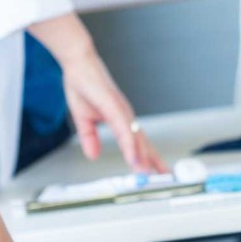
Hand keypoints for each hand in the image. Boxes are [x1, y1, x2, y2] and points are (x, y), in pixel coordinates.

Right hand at [59, 45, 165, 173]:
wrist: (78, 64)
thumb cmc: (83, 86)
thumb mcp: (83, 120)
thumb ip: (89, 139)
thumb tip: (93, 155)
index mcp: (120, 119)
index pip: (137, 142)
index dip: (147, 158)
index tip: (155, 172)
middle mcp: (125, 116)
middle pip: (143, 143)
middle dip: (153, 161)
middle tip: (162, 177)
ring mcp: (121, 112)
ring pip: (135, 139)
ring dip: (142, 158)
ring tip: (149, 175)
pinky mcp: (114, 107)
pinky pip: (124, 130)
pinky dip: (130, 145)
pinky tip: (133, 157)